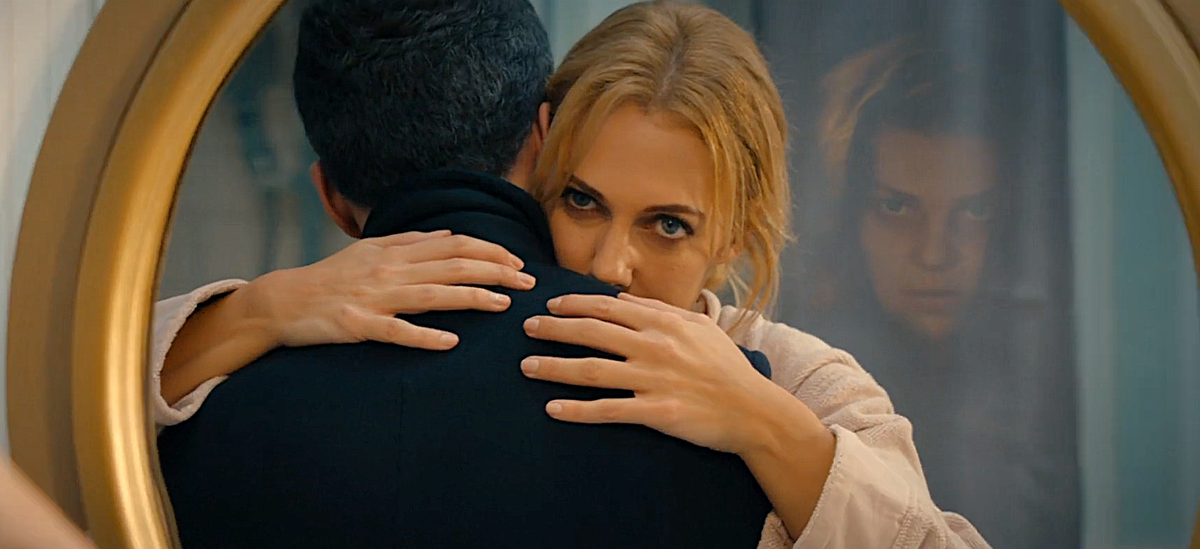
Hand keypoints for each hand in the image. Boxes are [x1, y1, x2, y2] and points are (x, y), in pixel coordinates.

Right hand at [247, 230, 535, 350]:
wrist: (283, 302)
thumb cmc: (330, 277)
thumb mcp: (370, 250)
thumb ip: (410, 241)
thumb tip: (450, 235)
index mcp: (394, 251)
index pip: (453, 245)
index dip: (489, 252)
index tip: (517, 263)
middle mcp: (388, 270)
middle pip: (452, 266)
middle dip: (495, 271)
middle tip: (527, 283)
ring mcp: (374, 298)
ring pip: (432, 295)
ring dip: (471, 298)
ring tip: (504, 305)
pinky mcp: (358, 326)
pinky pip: (396, 332)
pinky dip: (424, 336)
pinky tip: (452, 343)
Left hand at [520, 293, 780, 454]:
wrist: (754, 411)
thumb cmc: (727, 367)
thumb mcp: (699, 326)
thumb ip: (659, 310)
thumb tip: (622, 300)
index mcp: (663, 322)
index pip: (607, 307)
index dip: (573, 305)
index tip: (549, 306)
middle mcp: (653, 346)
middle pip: (591, 333)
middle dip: (554, 329)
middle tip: (527, 329)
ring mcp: (653, 380)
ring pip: (591, 370)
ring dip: (554, 367)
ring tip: (527, 366)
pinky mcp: (656, 412)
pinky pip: (608, 410)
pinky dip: (577, 410)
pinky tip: (553, 409)